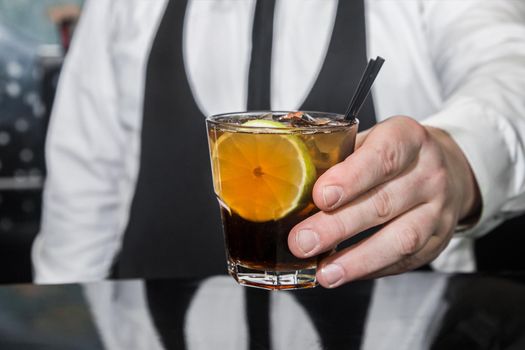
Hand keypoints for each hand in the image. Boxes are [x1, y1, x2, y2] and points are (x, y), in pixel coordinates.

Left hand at [288, 116, 480, 287]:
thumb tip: (292, 189)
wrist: (446, 171)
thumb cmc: (392, 156)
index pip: (382, 156)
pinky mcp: (437, 241)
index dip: (351, 178)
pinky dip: (370, 269)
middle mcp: (428, 173)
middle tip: (303, 242)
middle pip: (383, 203)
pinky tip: (344, 272)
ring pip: (400, 239)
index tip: (321, 197)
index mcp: (407, 139)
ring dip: (357, 260)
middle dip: (338, 226)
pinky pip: (405, 260)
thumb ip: (338, 160)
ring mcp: (438, 210)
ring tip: (324, 272)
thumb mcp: (370, 142)